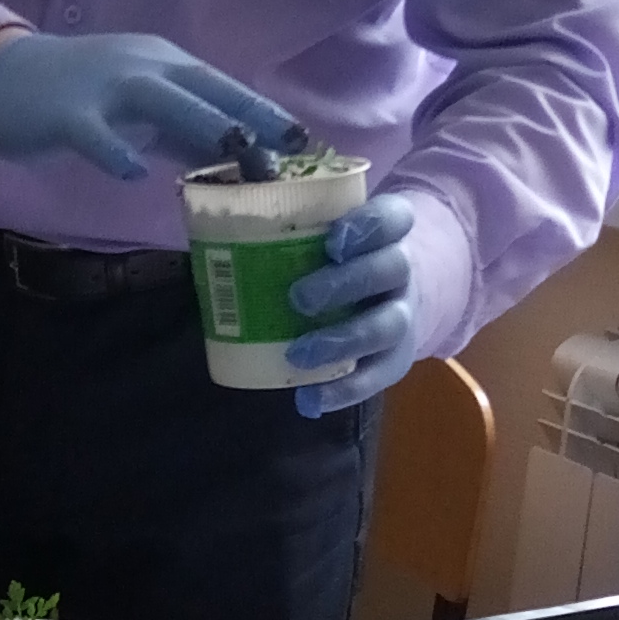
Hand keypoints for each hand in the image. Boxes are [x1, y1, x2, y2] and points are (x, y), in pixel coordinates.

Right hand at [0, 33, 299, 183]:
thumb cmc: (76, 96)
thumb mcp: (136, 105)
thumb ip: (180, 130)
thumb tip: (232, 162)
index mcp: (162, 64)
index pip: (223, 87)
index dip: (264, 112)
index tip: (307, 140)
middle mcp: (140, 67)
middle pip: (204, 88)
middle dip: (251, 115)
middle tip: (294, 145)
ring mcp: (103, 87)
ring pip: (160, 100)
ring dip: (201, 123)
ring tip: (239, 150)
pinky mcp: (66, 112)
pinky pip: (94, 132)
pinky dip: (114, 149)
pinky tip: (132, 173)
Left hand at [285, 196, 418, 419]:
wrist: (391, 292)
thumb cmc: (342, 256)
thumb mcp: (329, 232)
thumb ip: (292, 230)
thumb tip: (215, 235)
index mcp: (389, 232)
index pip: (393, 218)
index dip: (368, 227)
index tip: (333, 240)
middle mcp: (403, 270)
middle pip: (390, 269)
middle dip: (345, 283)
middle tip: (299, 297)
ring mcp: (403, 315)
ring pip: (387, 326)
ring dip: (342, 341)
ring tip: (297, 353)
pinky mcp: (396, 359)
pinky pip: (376, 377)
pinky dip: (343, 390)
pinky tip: (311, 400)